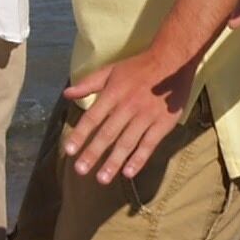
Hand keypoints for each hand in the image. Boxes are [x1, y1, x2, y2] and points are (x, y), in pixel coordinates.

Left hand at [61, 50, 194, 183]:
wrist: (172, 61)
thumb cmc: (139, 67)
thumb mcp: (111, 70)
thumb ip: (88, 84)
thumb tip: (66, 95)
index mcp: (113, 93)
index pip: (93, 118)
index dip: (80, 135)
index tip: (69, 151)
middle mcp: (128, 106)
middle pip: (108, 134)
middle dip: (93, 153)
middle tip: (81, 170)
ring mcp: (146, 116)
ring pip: (127, 142)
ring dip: (113, 162)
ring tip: (102, 179)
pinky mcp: (163, 123)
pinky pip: (149, 144)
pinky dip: (138, 159)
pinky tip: (128, 172)